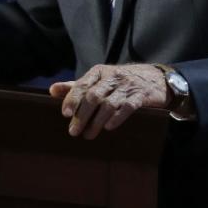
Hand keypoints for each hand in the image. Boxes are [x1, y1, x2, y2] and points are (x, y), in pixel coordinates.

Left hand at [49, 63, 168, 138]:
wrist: (156, 79)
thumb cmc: (121, 81)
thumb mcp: (99, 80)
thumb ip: (77, 86)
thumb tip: (52, 90)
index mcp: (99, 72)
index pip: (82, 85)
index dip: (73, 99)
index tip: (66, 114)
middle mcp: (113, 77)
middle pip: (94, 96)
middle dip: (82, 115)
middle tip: (74, 132)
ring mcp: (127, 86)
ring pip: (108, 104)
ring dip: (96, 122)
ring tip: (88, 135)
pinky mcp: (141, 96)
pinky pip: (127, 108)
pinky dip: (117, 118)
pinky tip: (108, 127)